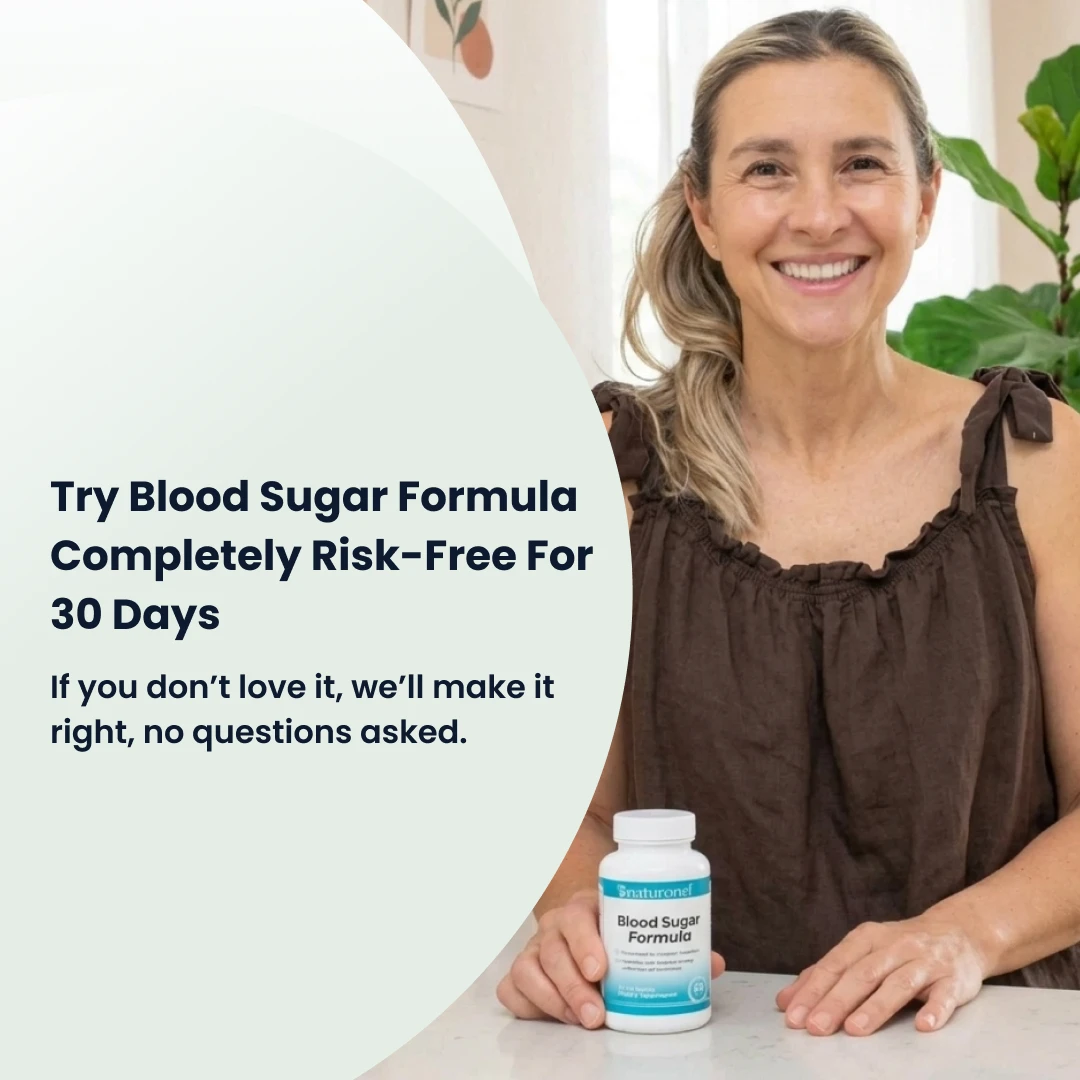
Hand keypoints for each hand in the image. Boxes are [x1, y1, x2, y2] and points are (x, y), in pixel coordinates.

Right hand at [496, 888, 724, 1028]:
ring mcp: (535, 947)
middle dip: (574, 986)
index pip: (577, 916)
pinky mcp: (521, 971)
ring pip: (529, 969)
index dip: (586, 942)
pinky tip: (554, 1017)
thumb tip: (713, 965)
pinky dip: (529, 1004)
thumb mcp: (639, 931)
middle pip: (553, 950)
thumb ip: (674, 948)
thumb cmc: (616, 932)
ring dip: (554, 1000)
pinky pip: (512, 988)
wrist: (580, 924)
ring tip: (582, 1021)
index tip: (602, 971)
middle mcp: (555, 925)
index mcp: (585, 907)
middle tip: (597, 1014)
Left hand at [775, 914, 993, 1035]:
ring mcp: (926, 962)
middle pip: (862, 974)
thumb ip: (826, 975)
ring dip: (876, 1007)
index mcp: (867, 938)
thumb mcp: (862, 952)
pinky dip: (935, 1010)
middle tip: (815, 1027)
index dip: (813, 989)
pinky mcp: (954, 979)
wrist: (959, 933)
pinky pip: (945, 996)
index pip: (835, 964)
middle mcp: (895, 946)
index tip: (794, 1015)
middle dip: (836, 1001)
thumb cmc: (900, 948)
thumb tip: (786, 1000)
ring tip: (854, 1029)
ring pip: (898, 983)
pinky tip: (923, 1026)